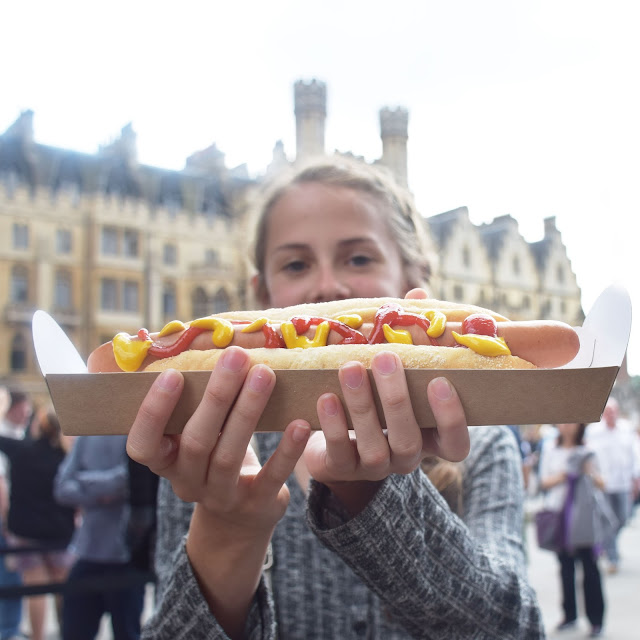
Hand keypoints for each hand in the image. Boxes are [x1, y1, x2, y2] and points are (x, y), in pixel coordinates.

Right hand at [126, 347, 310, 636]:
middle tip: (236, 357)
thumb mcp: (196, 436)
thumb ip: (194, 404)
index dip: (153, 412)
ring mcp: (222, 497)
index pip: (143, 445)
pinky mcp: (258, 505)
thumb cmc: (213, 457)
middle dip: (216, 397)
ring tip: (265, 374)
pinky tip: (298, 423)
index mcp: (166, 462)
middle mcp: (188, 483)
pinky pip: (271, 477)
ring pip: (229, 456)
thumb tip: (207, 346)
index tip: (172, 374)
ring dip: (247, 412)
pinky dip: (286, 451)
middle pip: (196, 442)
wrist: (238, 520)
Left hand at [303, 350, 468, 512]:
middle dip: (396, 399)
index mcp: (427, 439)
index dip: (451, 418)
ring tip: (351, 369)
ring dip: (363, 405)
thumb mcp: (392, 389)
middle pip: (409, 441)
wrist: (330, 436)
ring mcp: (374, 468)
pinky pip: (339, 452)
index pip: (455, 444)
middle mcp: (404, 458)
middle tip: (385, 358)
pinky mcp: (341, 470)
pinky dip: (334, 425)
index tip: (439, 381)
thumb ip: (404, 370)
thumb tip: (410, 324)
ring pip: (374, 448)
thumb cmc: (373, 401)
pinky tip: (327, 398)